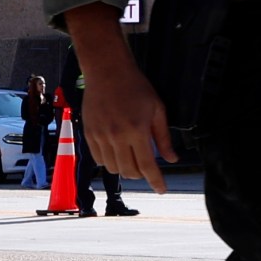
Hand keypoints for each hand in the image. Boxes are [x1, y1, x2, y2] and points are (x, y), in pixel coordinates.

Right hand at [64, 2, 175, 191]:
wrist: (107, 71)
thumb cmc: (135, 87)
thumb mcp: (157, 109)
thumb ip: (163, 137)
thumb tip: (172, 159)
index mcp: (137, 131)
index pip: (148, 166)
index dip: (156, 181)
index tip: (161, 189)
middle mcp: (117, 137)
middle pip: (129, 171)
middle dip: (141, 175)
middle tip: (147, 166)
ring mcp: (101, 136)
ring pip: (113, 168)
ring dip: (125, 169)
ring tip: (131, 157)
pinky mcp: (89, 134)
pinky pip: (99, 160)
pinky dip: (110, 161)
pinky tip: (117, 151)